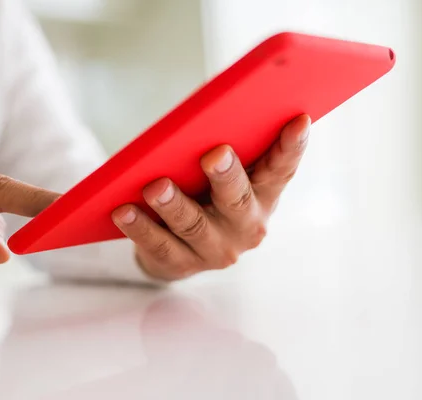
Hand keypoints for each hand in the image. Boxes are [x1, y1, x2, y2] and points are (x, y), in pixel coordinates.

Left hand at [112, 115, 310, 280]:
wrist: (182, 248)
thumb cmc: (205, 195)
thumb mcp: (222, 175)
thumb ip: (224, 149)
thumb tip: (203, 114)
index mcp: (262, 196)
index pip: (281, 170)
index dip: (291, 147)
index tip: (298, 119)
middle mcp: (246, 226)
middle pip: (237, 200)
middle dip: (227, 176)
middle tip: (215, 154)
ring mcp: (215, 250)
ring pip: (194, 225)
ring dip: (174, 205)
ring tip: (156, 186)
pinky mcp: (182, 264)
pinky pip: (160, 245)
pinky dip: (141, 228)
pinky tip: (123, 211)